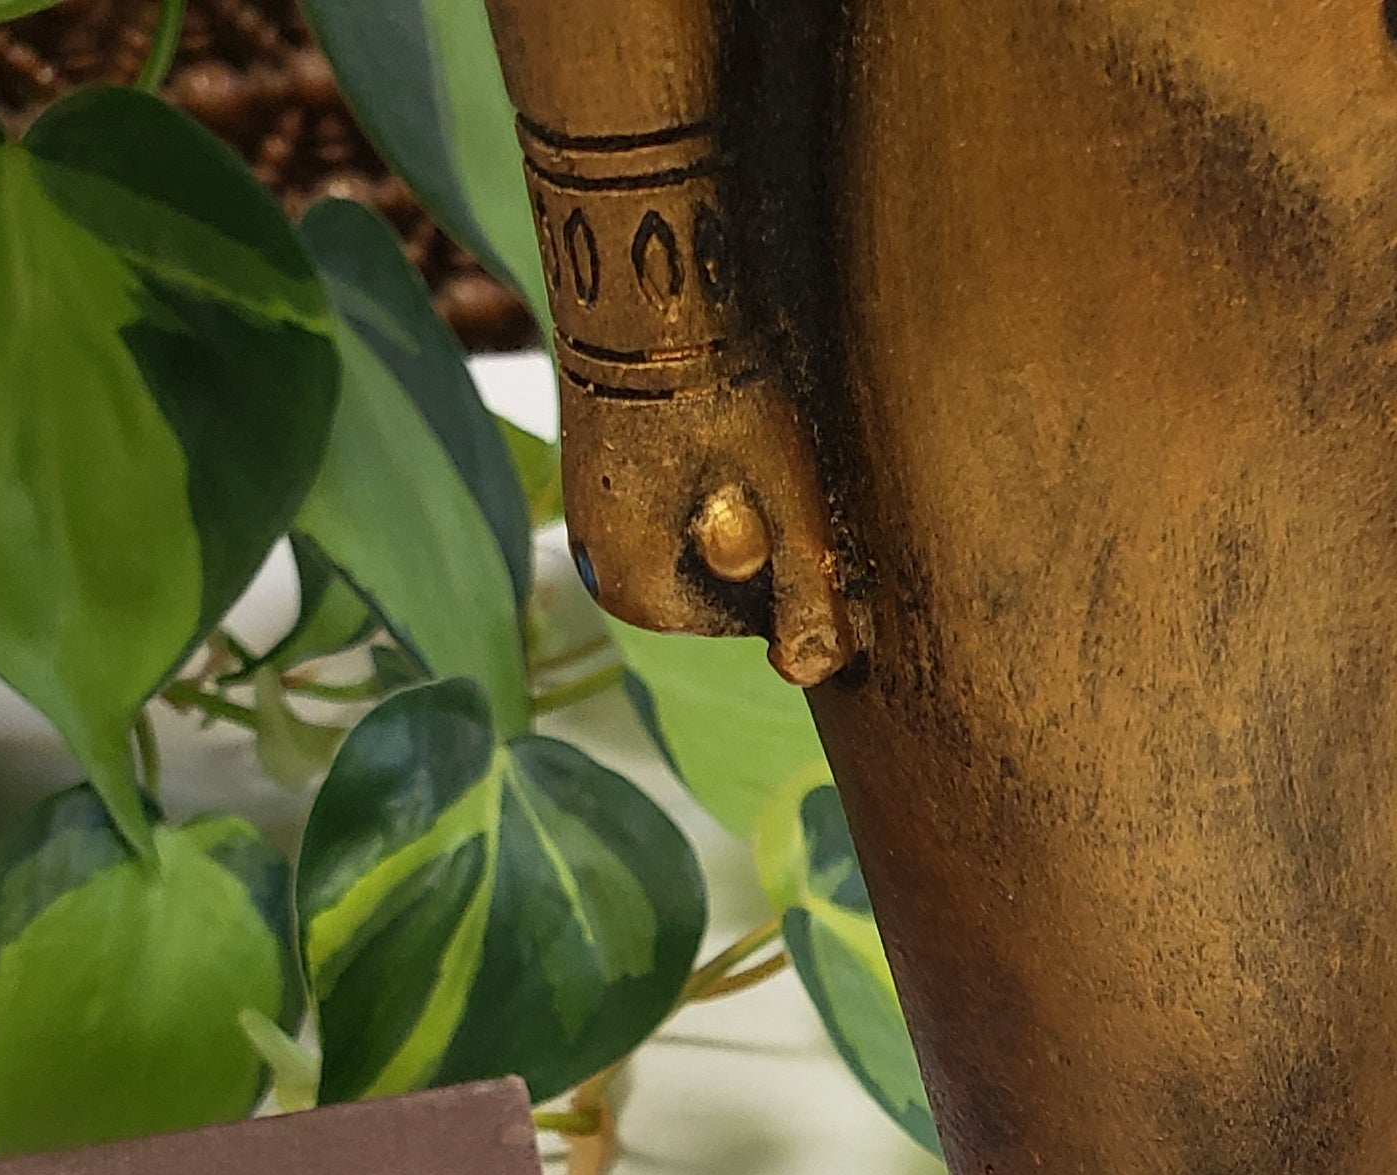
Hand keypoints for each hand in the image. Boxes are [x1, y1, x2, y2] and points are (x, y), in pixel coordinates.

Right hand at [557, 371, 859, 685]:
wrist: (641, 282)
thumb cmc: (721, 396)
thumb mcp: (789, 506)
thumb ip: (804, 597)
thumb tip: (807, 670)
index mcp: (637, 597)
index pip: (752, 618)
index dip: (786, 560)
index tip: (775, 491)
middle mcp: (599, 567)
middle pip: (722, 583)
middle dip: (757, 533)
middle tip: (756, 456)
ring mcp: (590, 515)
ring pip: (699, 536)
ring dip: (733, 498)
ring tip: (729, 434)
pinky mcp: (595, 467)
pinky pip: (670, 493)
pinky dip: (701, 468)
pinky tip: (705, 419)